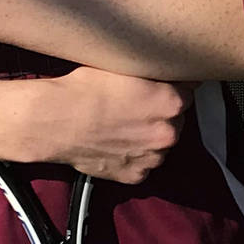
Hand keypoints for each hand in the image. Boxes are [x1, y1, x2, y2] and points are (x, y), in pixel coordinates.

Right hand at [20, 69, 188, 181]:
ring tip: (122, 128)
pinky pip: (142, 165)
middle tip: (134, 109)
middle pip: (175, 122)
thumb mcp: (124, 67)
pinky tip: (115, 145)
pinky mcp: (135, 175)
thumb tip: (164, 71)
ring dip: (148, 138)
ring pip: (159, 146)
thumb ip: (152, 74)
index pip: (187, 94)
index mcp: (171, 102)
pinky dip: (133, 157)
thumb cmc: (84, 90)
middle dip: (160, 116)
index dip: (171, 91)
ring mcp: (152, 157)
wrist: (55, 121)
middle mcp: (168, 132)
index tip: (159, 90)